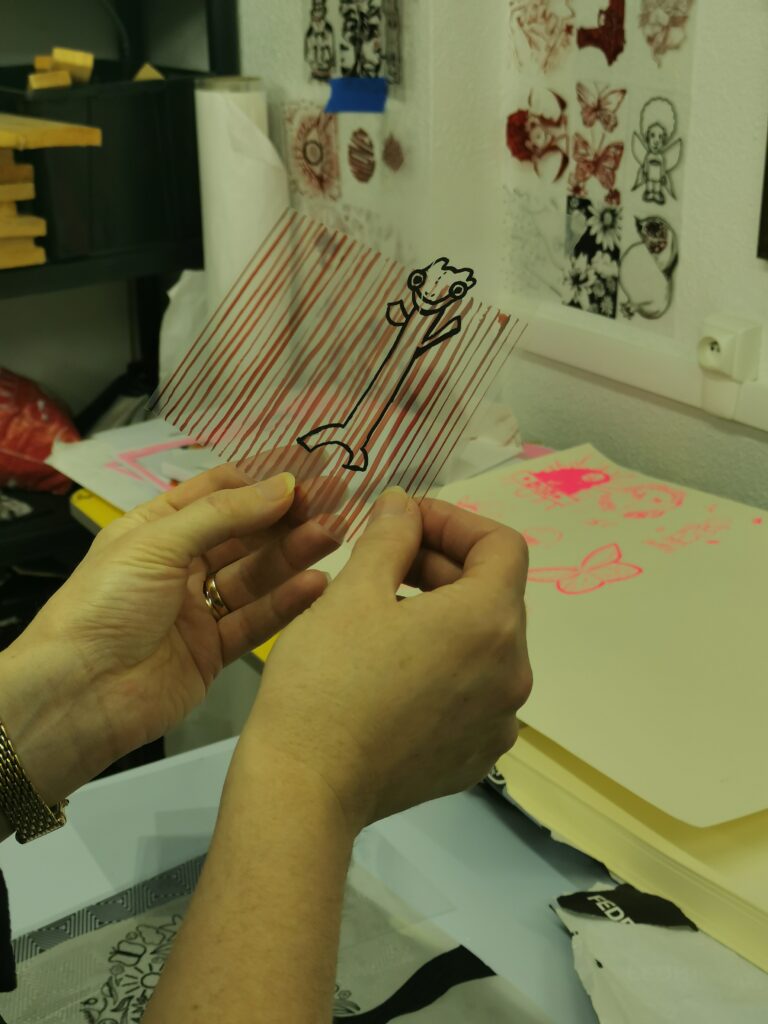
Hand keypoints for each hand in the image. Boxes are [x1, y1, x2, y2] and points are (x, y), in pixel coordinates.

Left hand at [0, 467, 336, 805]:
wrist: (80, 695)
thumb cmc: (106, 605)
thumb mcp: (158, 542)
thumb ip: (224, 514)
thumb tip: (284, 485)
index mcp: (156, 528)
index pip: (217, 493)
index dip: (261, 481)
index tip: (307, 472)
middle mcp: (180, 564)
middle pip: (244, 534)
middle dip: (288, 516)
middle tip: (335, 502)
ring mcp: (198, 609)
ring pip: (256, 575)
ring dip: (295, 553)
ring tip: (335, 535)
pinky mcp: (214, 651)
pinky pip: (257, 619)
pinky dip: (287, 602)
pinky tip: (318, 582)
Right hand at [239, 489, 531, 831]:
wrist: (305, 788)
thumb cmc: (326, 679)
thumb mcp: (353, 591)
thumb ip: (391, 535)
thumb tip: (404, 504)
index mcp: (491, 623)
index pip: (502, 546)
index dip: (455, 521)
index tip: (405, 522)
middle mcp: (514, 673)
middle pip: (495, 594)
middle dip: (444, 565)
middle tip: (384, 562)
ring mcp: (499, 722)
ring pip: (484, 644)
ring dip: (443, 615)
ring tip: (384, 616)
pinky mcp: (477, 757)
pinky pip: (474, 692)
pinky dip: (445, 666)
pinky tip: (394, 671)